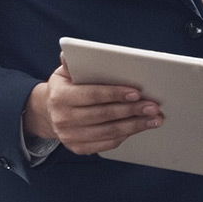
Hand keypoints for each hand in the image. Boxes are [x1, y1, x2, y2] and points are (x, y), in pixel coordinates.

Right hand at [23, 60, 162, 155]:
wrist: (49, 113)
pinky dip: (125, 136)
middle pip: (104, 115)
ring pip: (108, 131)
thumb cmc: (64, 89)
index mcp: (60, 97)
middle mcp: (63, 119)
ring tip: (153, 119)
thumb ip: (71, 63)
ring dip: (134, 125)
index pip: (92, 95)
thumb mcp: (63, 73)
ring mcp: (70, 136)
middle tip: (153, 107)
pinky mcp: (78, 148)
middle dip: (131, 110)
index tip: (137, 93)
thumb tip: (67, 54)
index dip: (115, 94)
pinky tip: (139, 128)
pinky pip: (107, 144)